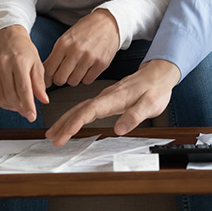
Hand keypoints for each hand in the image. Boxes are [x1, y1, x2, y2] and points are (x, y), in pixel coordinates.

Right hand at [0, 25, 48, 121]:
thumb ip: (40, 83)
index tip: (32, 116)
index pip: (23, 88)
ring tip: (20, 105)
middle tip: (28, 113)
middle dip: (20, 108)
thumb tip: (44, 101)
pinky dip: (1, 102)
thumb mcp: (37, 64)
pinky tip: (10, 101)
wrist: (7, 39)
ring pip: (0, 97)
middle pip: (10, 95)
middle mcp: (3, 64)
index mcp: (19, 61)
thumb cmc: (25, 52)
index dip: (28, 105)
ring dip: (11, 106)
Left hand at [43, 8, 119, 86]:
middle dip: (60, 79)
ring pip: (73, 82)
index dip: (47, 78)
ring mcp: (90, 58)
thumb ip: (55, 55)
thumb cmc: (85, 30)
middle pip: (60, 79)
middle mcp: (76, 51)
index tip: (49, 80)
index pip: (49, 70)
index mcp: (64, 44)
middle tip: (64, 74)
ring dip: (73, 78)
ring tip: (77, 69)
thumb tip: (45, 75)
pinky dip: (86, 77)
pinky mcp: (101, 63)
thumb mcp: (66, 38)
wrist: (109, 23)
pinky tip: (87, 68)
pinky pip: (87, 80)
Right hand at [45, 59, 180, 145]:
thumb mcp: (151, 104)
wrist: (159, 73)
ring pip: (81, 108)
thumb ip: (134, 116)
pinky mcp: (107, 99)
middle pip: (80, 109)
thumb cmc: (156, 88)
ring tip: (54, 132)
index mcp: (114, 98)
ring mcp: (106, 97)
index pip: (89, 111)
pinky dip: (76, 115)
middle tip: (51, 137)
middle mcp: (106, 96)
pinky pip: (87, 107)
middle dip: (64, 123)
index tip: (63, 135)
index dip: (74, 124)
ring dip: (66, 120)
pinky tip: (71, 121)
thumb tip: (119, 129)